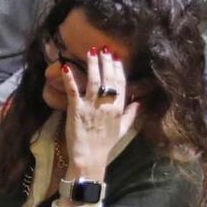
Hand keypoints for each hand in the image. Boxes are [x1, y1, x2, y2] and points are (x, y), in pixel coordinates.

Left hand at [61, 48, 140, 181]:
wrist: (89, 157)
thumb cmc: (105, 144)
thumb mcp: (123, 129)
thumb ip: (131, 114)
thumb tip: (140, 102)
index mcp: (119, 108)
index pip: (121, 83)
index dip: (118, 69)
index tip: (115, 57)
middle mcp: (107, 104)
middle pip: (109, 78)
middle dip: (106, 62)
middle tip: (103, 49)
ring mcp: (91, 106)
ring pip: (94, 81)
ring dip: (93, 65)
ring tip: (91, 51)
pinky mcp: (76, 109)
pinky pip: (73, 91)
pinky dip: (70, 78)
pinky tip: (66, 67)